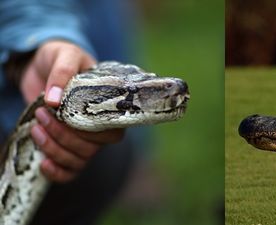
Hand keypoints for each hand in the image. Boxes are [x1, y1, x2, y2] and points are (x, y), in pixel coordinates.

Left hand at [21, 40, 124, 182]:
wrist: (42, 64)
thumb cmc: (62, 56)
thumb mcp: (64, 54)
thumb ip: (63, 72)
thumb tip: (55, 100)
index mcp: (109, 106)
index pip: (112, 131)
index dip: (92, 131)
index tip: (67, 117)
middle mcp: (100, 127)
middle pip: (92, 148)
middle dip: (64, 136)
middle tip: (42, 114)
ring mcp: (83, 140)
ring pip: (78, 160)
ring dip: (54, 148)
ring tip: (36, 126)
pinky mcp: (66, 147)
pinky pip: (70, 172)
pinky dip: (57, 172)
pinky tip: (43, 163)